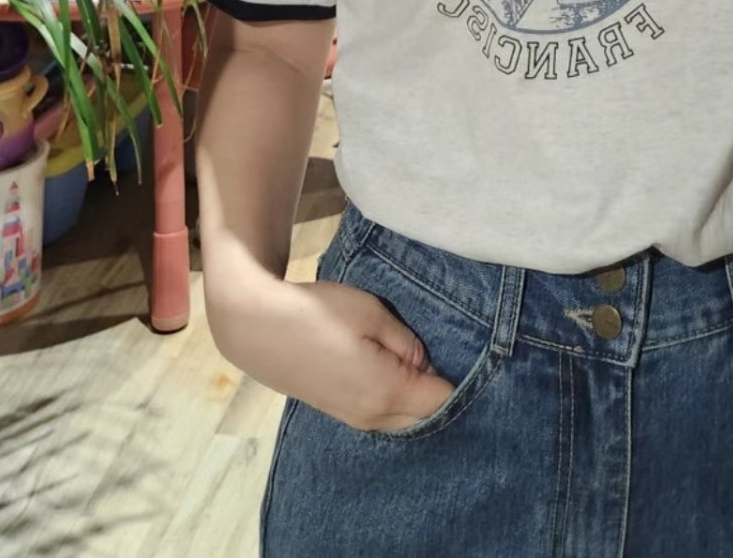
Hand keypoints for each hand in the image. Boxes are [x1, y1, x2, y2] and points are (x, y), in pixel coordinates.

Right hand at [209, 275, 456, 433]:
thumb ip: (404, 340)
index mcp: (386, 392)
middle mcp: (373, 416)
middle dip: (441, 393)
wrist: (257, 328)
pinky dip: (397, 402)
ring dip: (418, 399)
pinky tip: (397, 375)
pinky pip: (382, 416)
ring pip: (403, 420)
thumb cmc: (316, 312)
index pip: (442, 400)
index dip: (462, 381)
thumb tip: (424, 360)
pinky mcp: (337, 412)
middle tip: (451, 357)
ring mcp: (353, 419)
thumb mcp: (369, 312)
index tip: (475, 358)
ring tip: (423, 365)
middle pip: (425, 417)